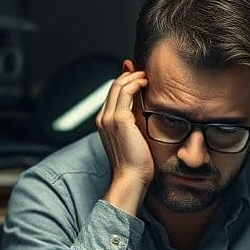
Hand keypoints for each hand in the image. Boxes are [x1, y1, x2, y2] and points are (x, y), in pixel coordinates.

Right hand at [96, 70, 152, 215]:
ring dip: (133, 77)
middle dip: (129, 75)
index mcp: (104, 122)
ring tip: (146, 75)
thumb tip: (143, 110)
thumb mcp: (134, 138)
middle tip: (144, 71)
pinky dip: (135, 83)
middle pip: (113, 86)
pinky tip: (146, 83)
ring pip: (118, 86)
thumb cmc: (136, 163)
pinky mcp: (119, 120)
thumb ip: (135, 122)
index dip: (125, 82)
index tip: (139, 76)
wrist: (130, 178)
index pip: (113, 94)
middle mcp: (102, 118)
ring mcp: (108, 118)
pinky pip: (125, 92)